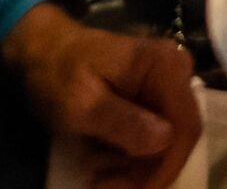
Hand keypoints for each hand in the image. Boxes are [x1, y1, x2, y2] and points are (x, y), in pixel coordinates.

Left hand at [3, 6, 201, 188]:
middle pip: (177, 138)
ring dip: (133, 166)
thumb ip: (122, 121)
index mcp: (164, 67)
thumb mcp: (82, 103)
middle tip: (102, 186)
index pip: (185, 127)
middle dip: (143, 170)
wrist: (42, 50)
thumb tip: (165, 140)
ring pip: (166, 141)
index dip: (165, 167)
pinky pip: (154, 134)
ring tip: (94, 171)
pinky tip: (101, 158)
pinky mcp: (155, 93)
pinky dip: (129, 154)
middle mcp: (176, 71)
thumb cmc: (57, 74)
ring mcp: (167, 82)